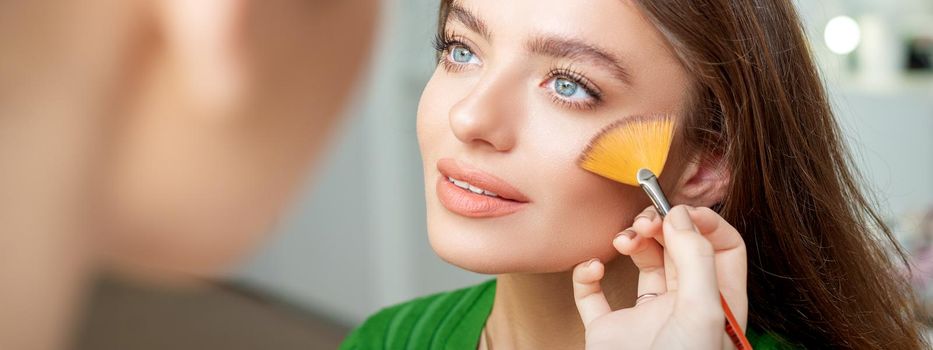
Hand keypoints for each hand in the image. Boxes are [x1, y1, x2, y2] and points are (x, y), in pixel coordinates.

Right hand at [572, 205, 747, 349]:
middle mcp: (682, 306)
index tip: (678, 210)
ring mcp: (644, 318)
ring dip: (629, 241)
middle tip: (645, 221)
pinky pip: (593, 293)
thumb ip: (695, 259)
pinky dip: (588, 273)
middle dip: (661, 225)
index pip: (721, 247)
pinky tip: (593, 268)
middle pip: (678, 247)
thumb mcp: (702, 312)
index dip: (703, 222)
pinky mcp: (608, 330)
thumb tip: (680, 215)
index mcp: (716, 304)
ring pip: (639, 262)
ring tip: (622, 241)